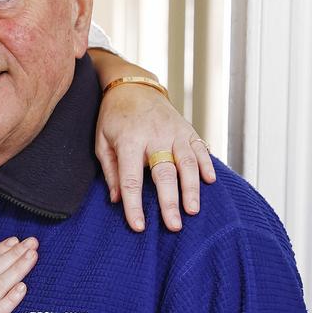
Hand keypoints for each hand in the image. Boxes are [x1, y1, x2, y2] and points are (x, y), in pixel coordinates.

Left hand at [95, 83, 214, 231]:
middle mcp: (154, 136)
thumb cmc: (114, 117)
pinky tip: (210, 182)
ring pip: (187, 163)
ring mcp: (174, 132)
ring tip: (193, 210)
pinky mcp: (187, 129)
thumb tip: (116, 200)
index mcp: (129, 141)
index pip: (131, 179)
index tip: (139, 226)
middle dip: (169, 202)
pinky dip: (207, 165)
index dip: (134, 205)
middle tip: (174, 226)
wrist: (133, 86)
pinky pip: (201, 148)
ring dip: (192, 188)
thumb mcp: (101, 141)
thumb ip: (110, 171)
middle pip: (164, 173)